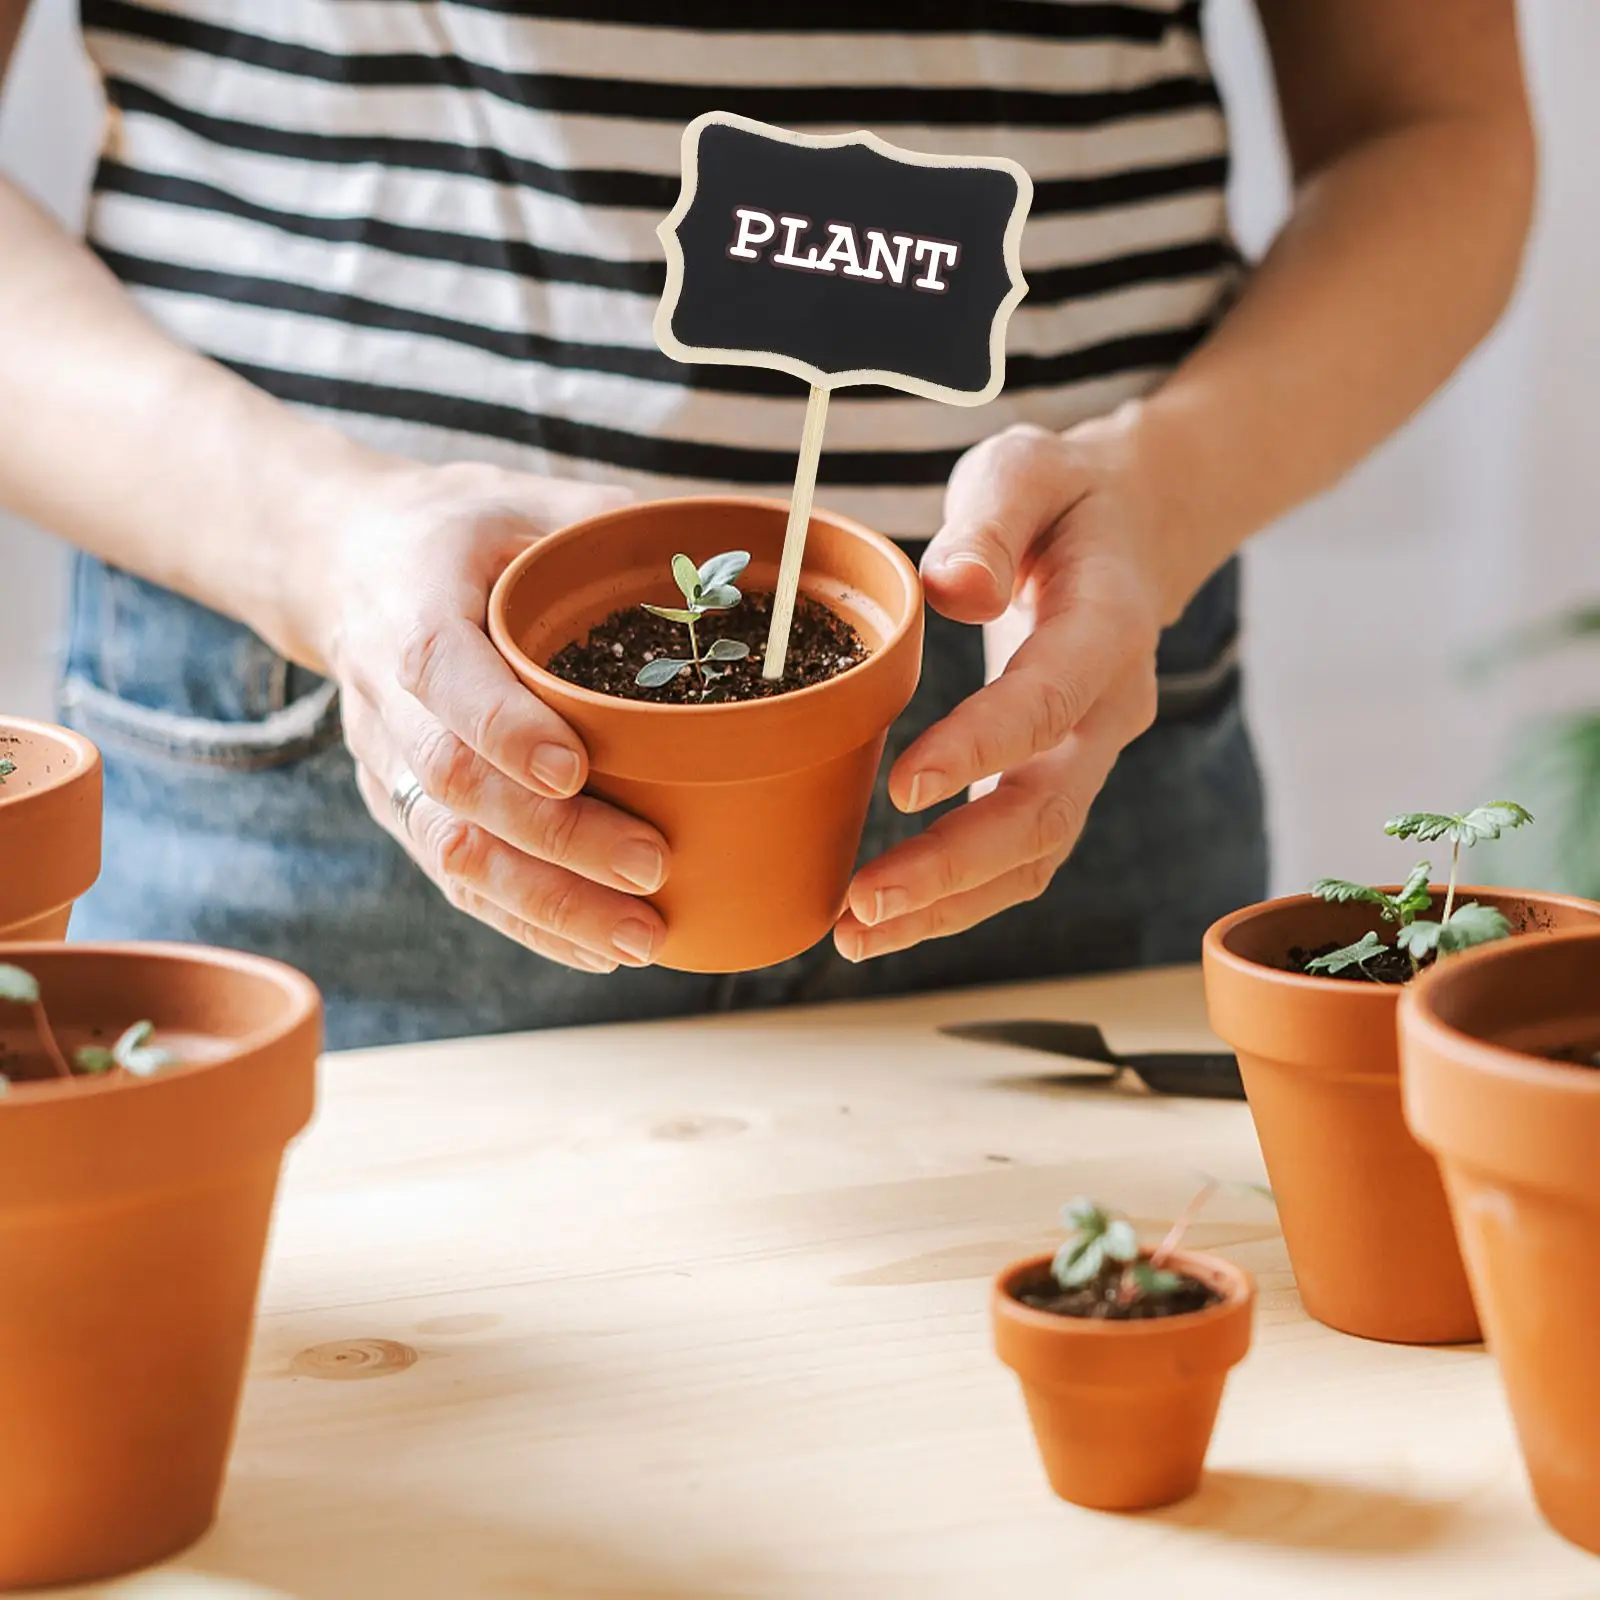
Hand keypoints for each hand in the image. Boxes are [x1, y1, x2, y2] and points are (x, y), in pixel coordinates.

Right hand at [296, 459, 670, 973]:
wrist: (351, 567)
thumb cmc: (466, 533)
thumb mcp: (531, 501)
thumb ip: (613, 527)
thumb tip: (737, 561)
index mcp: (411, 606)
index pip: (442, 675)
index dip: (504, 729)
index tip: (575, 770)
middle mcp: (386, 699)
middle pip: (456, 786)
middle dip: (555, 839)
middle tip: (650, 868)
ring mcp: (388, 766)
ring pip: (452, 852)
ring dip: (547, 904)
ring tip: (638, 938)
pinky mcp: (402, 810)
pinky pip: (457, 882)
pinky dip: (528, 923)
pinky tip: (597, 951)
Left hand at [836, 407, 1189, 960]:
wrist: (1124, 533)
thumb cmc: (1058, 499)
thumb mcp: (1026, 470)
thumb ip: (991, 521)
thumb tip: (952, 586)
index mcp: (1108, 627)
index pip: (1047, 701)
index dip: (980, 749)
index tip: (902, 788)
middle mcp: (1109, 710)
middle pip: (1044, 810)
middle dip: (955, 866)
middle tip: (863, 901)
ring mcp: (1088, 757)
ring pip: (1033, 855)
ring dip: (948, 904)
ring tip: (854, 935)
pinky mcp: (1054, 780)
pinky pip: (1016, 858)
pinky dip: (954, 898)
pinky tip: (882, 921)